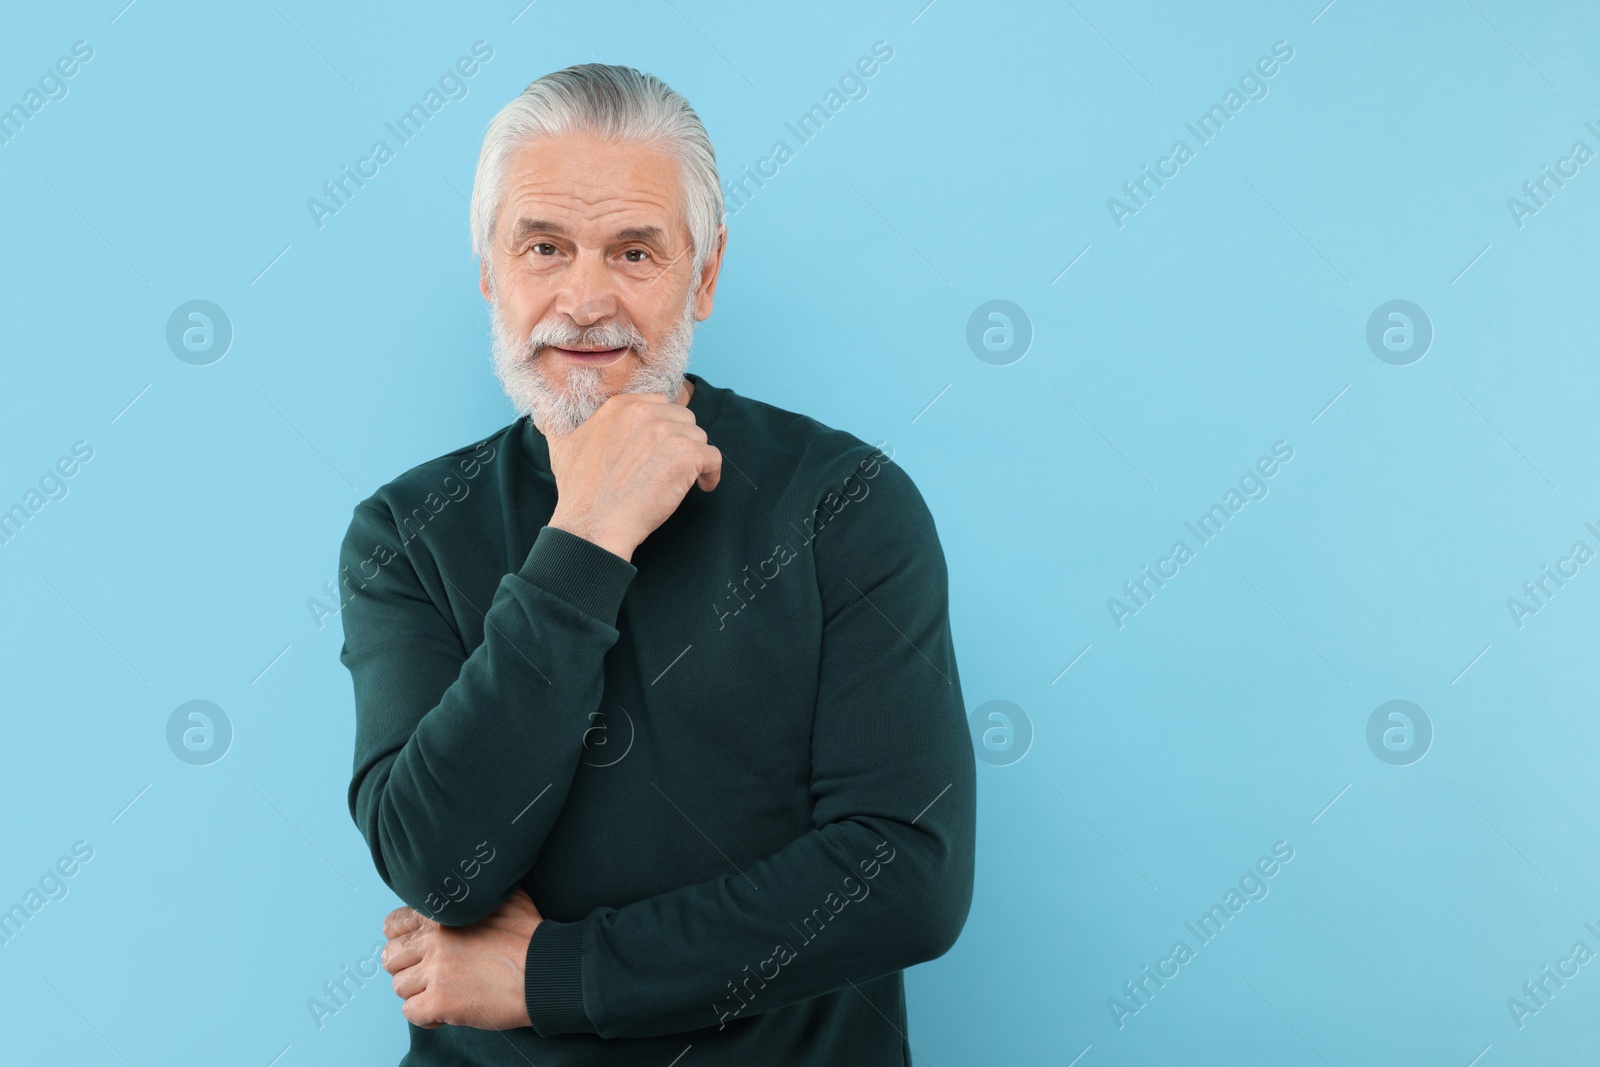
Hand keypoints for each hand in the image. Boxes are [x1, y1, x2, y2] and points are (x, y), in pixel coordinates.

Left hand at [382, 885, 542, 1030]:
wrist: (546, 970)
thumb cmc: (531, 935)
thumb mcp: (507, 897)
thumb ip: (481, 891)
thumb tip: (481, 883)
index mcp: (442, 914)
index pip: (394, 925)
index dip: (403, 938)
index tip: (418, 948)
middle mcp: (432, 941)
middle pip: (391, 958)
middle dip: (408, 967)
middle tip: (430, 973)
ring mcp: (434, 972)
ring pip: (400, 987)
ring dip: (418, 992)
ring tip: (442, 991)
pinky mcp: (440, 1002)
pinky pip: (411, 1012)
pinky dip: (426, 1015)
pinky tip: (446, 1010)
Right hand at [545, 392, 721, 561]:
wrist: (592, 524)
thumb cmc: (579, 492)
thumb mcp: (561, 447)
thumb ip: (555, 422)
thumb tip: (542, 408)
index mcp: (621, 406)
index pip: (658, 404)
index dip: (663, 427)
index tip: (660, 448)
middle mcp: (645, 412)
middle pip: (683, 417)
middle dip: (680, 440)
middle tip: (672, 466)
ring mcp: (668, 433)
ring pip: (698, 436)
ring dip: (694, 458)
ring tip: (683, 480)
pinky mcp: (686, 456)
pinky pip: (713, 457)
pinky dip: (712, 473)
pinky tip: (703, 487)